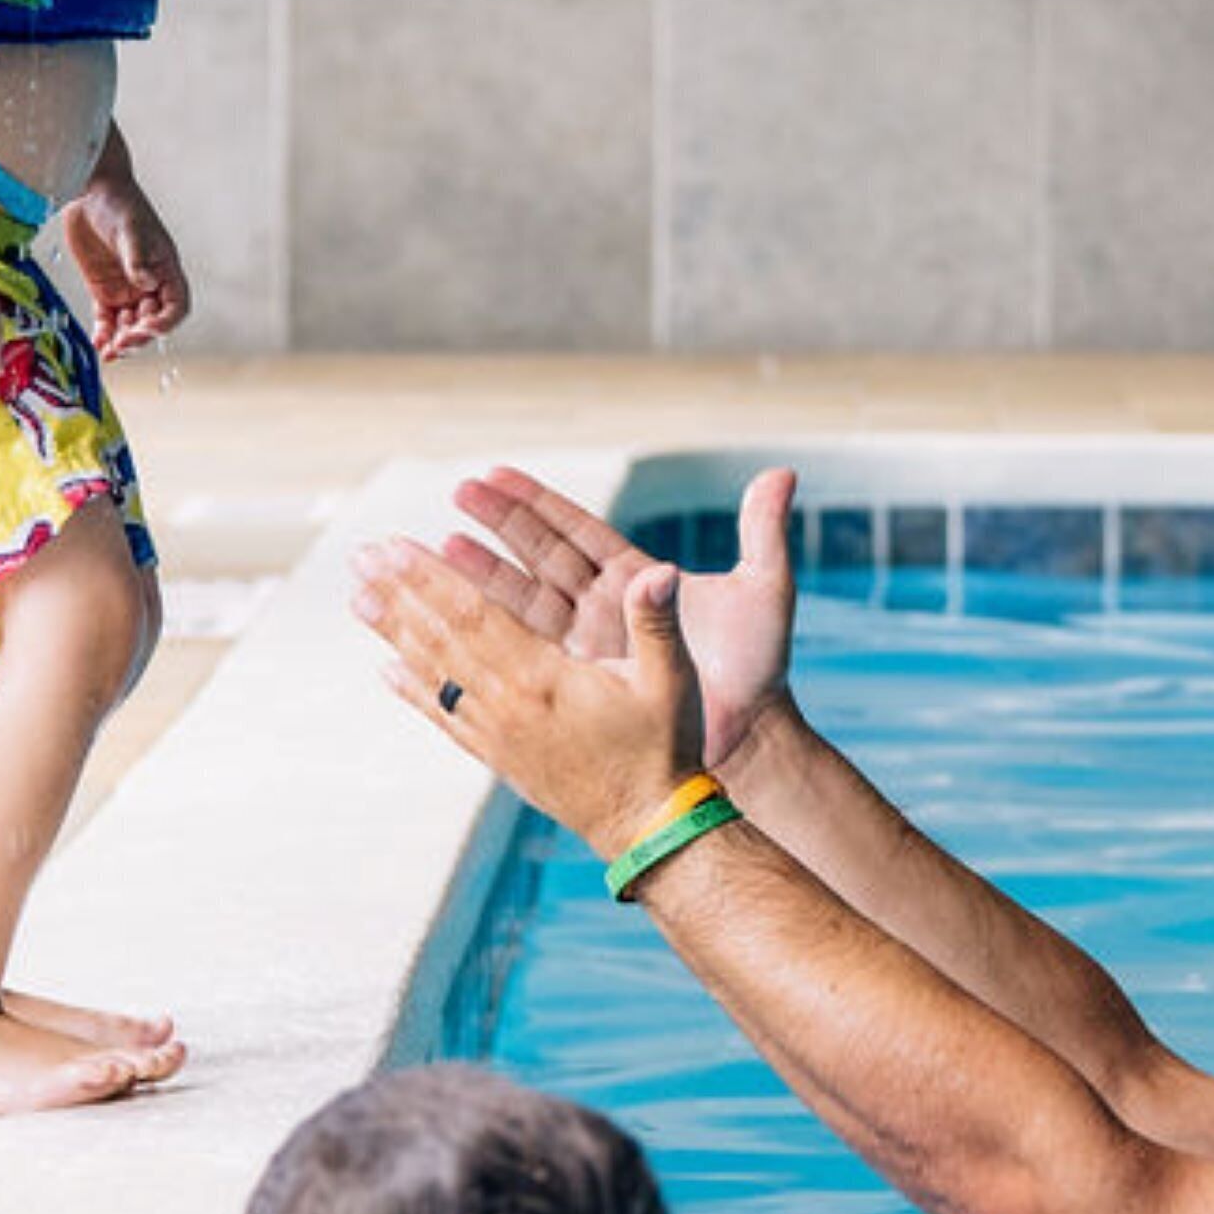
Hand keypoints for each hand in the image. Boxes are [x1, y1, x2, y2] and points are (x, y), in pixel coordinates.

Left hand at [67, 161, 189, 358]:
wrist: (90, 192)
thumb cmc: (119, 203)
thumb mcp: (131, 229)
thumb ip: (138, 258)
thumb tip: (146, 283)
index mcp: (165, 269)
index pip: (176, 306)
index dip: (166, 322)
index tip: (148, 328)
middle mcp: (149, 283)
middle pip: (152, 321)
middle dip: (140, 336)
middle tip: (122, 344)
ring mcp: (126, 288)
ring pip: (129, 326)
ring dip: (122, 341)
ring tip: (109, 352)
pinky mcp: (103, 289)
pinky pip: (106, 319)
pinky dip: (103, 333)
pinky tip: (98, 344)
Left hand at [351, 534, 704, 855]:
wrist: (647, 827)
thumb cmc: (662, 749)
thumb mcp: (670, 680)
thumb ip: (657, 621)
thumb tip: (661, 569)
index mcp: (543, 677)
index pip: (475, 614)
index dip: (432, 577)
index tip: (396, 546)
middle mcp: (507, 705)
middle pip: (442, 638)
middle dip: (400, 593)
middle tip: (361, 556)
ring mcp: (497, 734)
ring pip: (435, 673)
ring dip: (395, 633)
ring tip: (359, 599)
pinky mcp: (498, 757)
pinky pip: (445, 718)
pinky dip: (414, 692)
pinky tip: (387, 672)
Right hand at [441, 466, 799, 777]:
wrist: (750, 740)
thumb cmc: (759, 669)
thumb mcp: (766, 592)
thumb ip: (764, 534)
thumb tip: (781, 473)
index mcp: (640, 579)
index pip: (579, 531)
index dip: (537, 503)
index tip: (494, 475)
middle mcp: (607, 609)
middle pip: (540, 558)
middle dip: (496, 527)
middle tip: (454, 494)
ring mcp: (589, 649)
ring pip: (523, 606)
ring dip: (480, 579)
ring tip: (432, 551)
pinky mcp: (581, 688)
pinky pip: (525, 659)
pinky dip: (488, 643)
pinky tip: (444, 631)